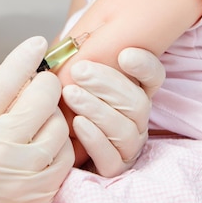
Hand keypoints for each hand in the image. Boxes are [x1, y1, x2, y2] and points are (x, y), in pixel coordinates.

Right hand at [0, 36, 73, 202]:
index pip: (5, 80)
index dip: (25, 55)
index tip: (37, 42)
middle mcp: (0, 148)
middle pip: (42, 95)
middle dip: (43, 82)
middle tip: (35, 85)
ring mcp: (25, 171)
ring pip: (59, 121)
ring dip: (52, 111)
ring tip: (36, 117)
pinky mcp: (42, 189)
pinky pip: (66, 151)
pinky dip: (59, 140)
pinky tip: (43, 141)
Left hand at [62, 47, 164, 176]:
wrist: (48, 141)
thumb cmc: (62, 100)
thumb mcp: (71, 73)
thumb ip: (82, 57)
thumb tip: (80, 34)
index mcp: (133, 91)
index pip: (153, 77)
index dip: (145, 66)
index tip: (125, 54)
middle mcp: (136, 118)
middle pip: (138, 102)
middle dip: (108, 84)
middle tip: (80, 71)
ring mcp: (127, 145)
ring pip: (125, 129)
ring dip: (97, 108)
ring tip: (71, 94)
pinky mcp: (113, 168)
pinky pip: (111, 157)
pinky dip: (95, 138)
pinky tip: (77, 123)